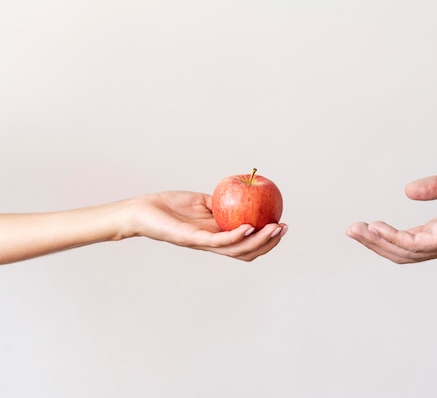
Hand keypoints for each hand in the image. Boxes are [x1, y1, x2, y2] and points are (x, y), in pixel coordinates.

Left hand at [126, 191, 287, 260]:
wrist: (143, 211)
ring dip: (259, 241)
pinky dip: (236, 236)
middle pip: (248, 251)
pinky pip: (219, 241)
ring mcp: (204, 243)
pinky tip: (250, 226)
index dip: (267, 239)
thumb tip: (245, 193)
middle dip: (269, 243)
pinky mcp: (193, 239)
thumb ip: (223, 202)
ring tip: (274, 229)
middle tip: (284, 228)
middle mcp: (213, 244)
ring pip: (238, 249)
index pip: (247, 244)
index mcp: (218, 236)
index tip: (282, 225)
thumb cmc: (170, 206)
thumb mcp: (203, 201)